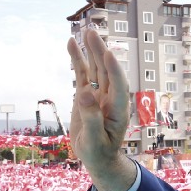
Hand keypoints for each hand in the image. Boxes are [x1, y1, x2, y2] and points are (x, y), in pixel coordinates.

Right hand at [67, 28, 135, 190]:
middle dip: (100, 52)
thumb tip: (84, 93)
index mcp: (118, 110)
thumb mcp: (95, 140)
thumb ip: (91, 117)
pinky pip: (82, 74)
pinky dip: (78, 60)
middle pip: (107, 71)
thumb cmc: (99, 152)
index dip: (114, 70)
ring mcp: (99, 94)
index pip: (119, 86)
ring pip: (96, 68)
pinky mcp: (86, 95)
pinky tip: (72, 44)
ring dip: (91, 51)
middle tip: (92, 33)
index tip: (108, 54)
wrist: (97, 158)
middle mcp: (110, 98)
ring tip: (86, 32)